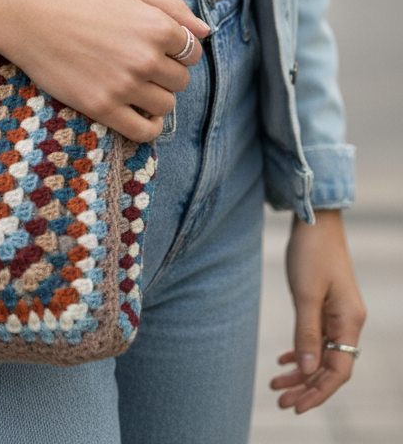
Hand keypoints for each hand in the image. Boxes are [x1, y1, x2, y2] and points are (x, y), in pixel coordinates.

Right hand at [0, 0, 208, 140]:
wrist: (29, 16)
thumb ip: (171, 7)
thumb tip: (206, 31)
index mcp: (156, 26)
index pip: (192, 51)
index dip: (177, 49)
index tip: (157, 47)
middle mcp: (146, 58)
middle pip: (181, 80)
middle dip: (166, 72)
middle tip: (140, 63)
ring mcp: (125, 85)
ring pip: (166, 105)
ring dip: (157, 97)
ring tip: (135, 84)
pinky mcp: (103, 107)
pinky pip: (144, 131)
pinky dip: (149, 126)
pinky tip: (140, 113)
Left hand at [271, 210, 366, 413]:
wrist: (315, 220)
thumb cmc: (311, 252)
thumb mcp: (305, 294)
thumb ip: (306, 333)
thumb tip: (307, 371)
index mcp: (349, 321)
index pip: (338, 370)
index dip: (318, 391)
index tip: (295, 405)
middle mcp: (349, 321)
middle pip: (330, 366)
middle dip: (306, 386)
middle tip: (279, 399)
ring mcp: (339, 313)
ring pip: (322, 353)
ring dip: (301, 371)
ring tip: (276, 384)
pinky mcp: (327, 304)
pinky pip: (318, 337)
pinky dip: (302, 351)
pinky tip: (284, 360)